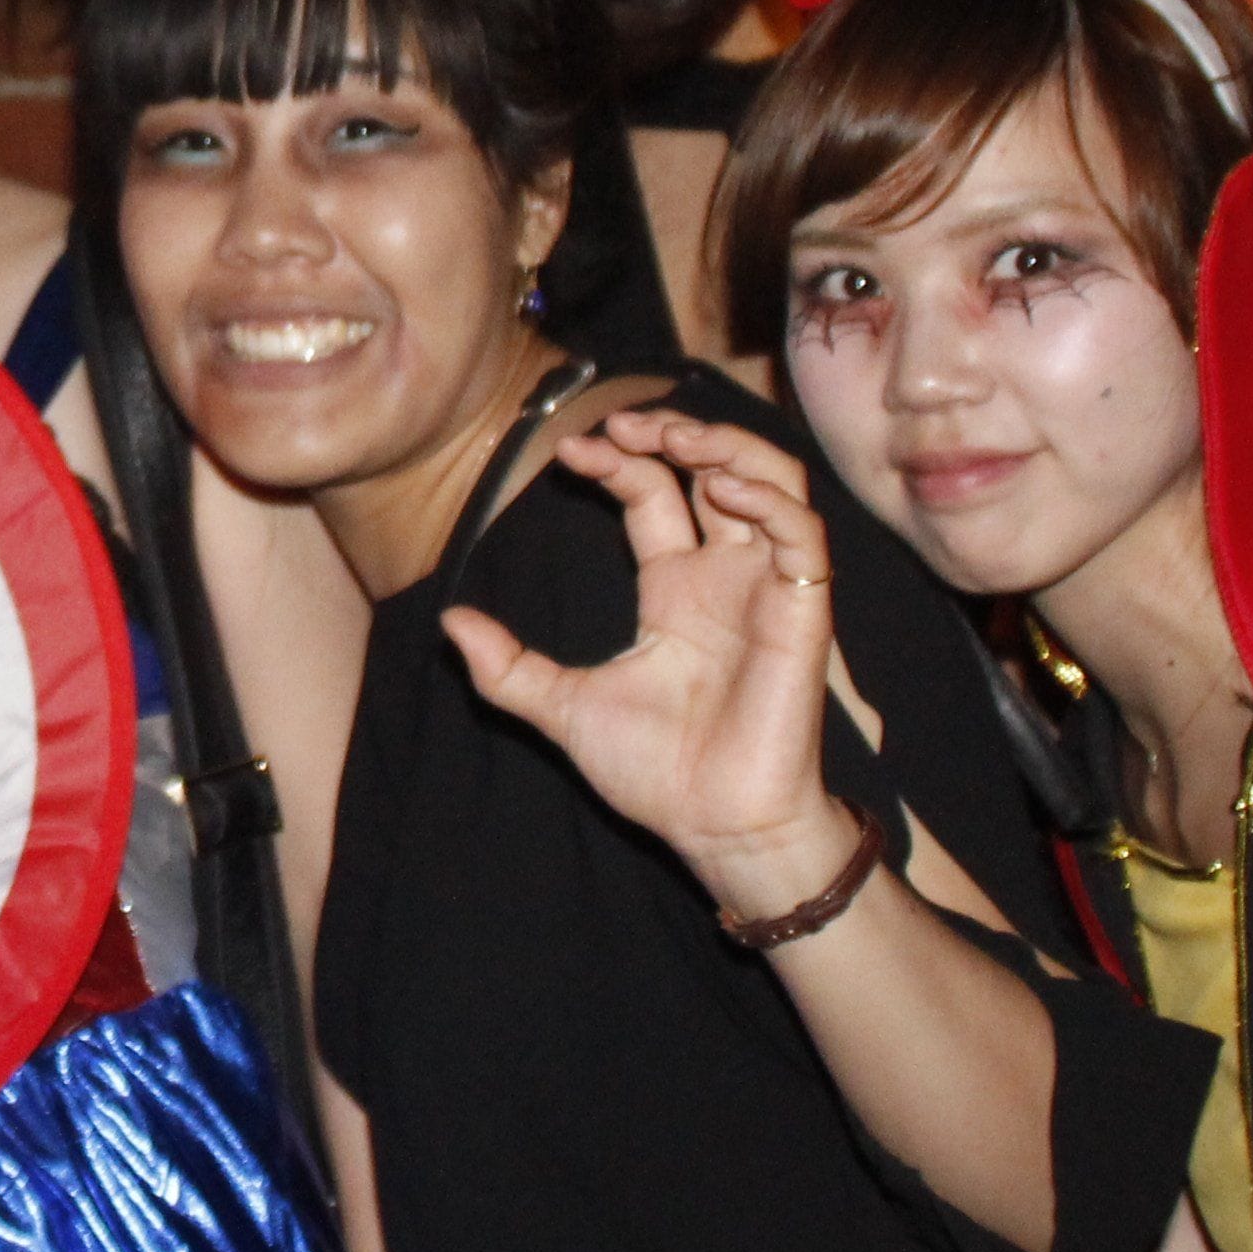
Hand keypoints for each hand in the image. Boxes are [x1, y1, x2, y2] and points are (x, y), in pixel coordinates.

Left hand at [440, 412, 848, 914]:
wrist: (715, 828)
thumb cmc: (657, 774)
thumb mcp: (564, 708)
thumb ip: (508, 668)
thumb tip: (449, 623)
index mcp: (672, 588)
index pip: (651, 495)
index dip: (616, 463)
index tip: (568, 453)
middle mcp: (722, 576)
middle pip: (713, 470)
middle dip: (673, 432)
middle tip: (624, 423)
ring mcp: (766, 589)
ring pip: (769, 482)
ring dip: (728, 447)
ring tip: (676, 437)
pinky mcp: (803, 611)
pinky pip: (802, 534)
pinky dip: (769, 499)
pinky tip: (725, 489)